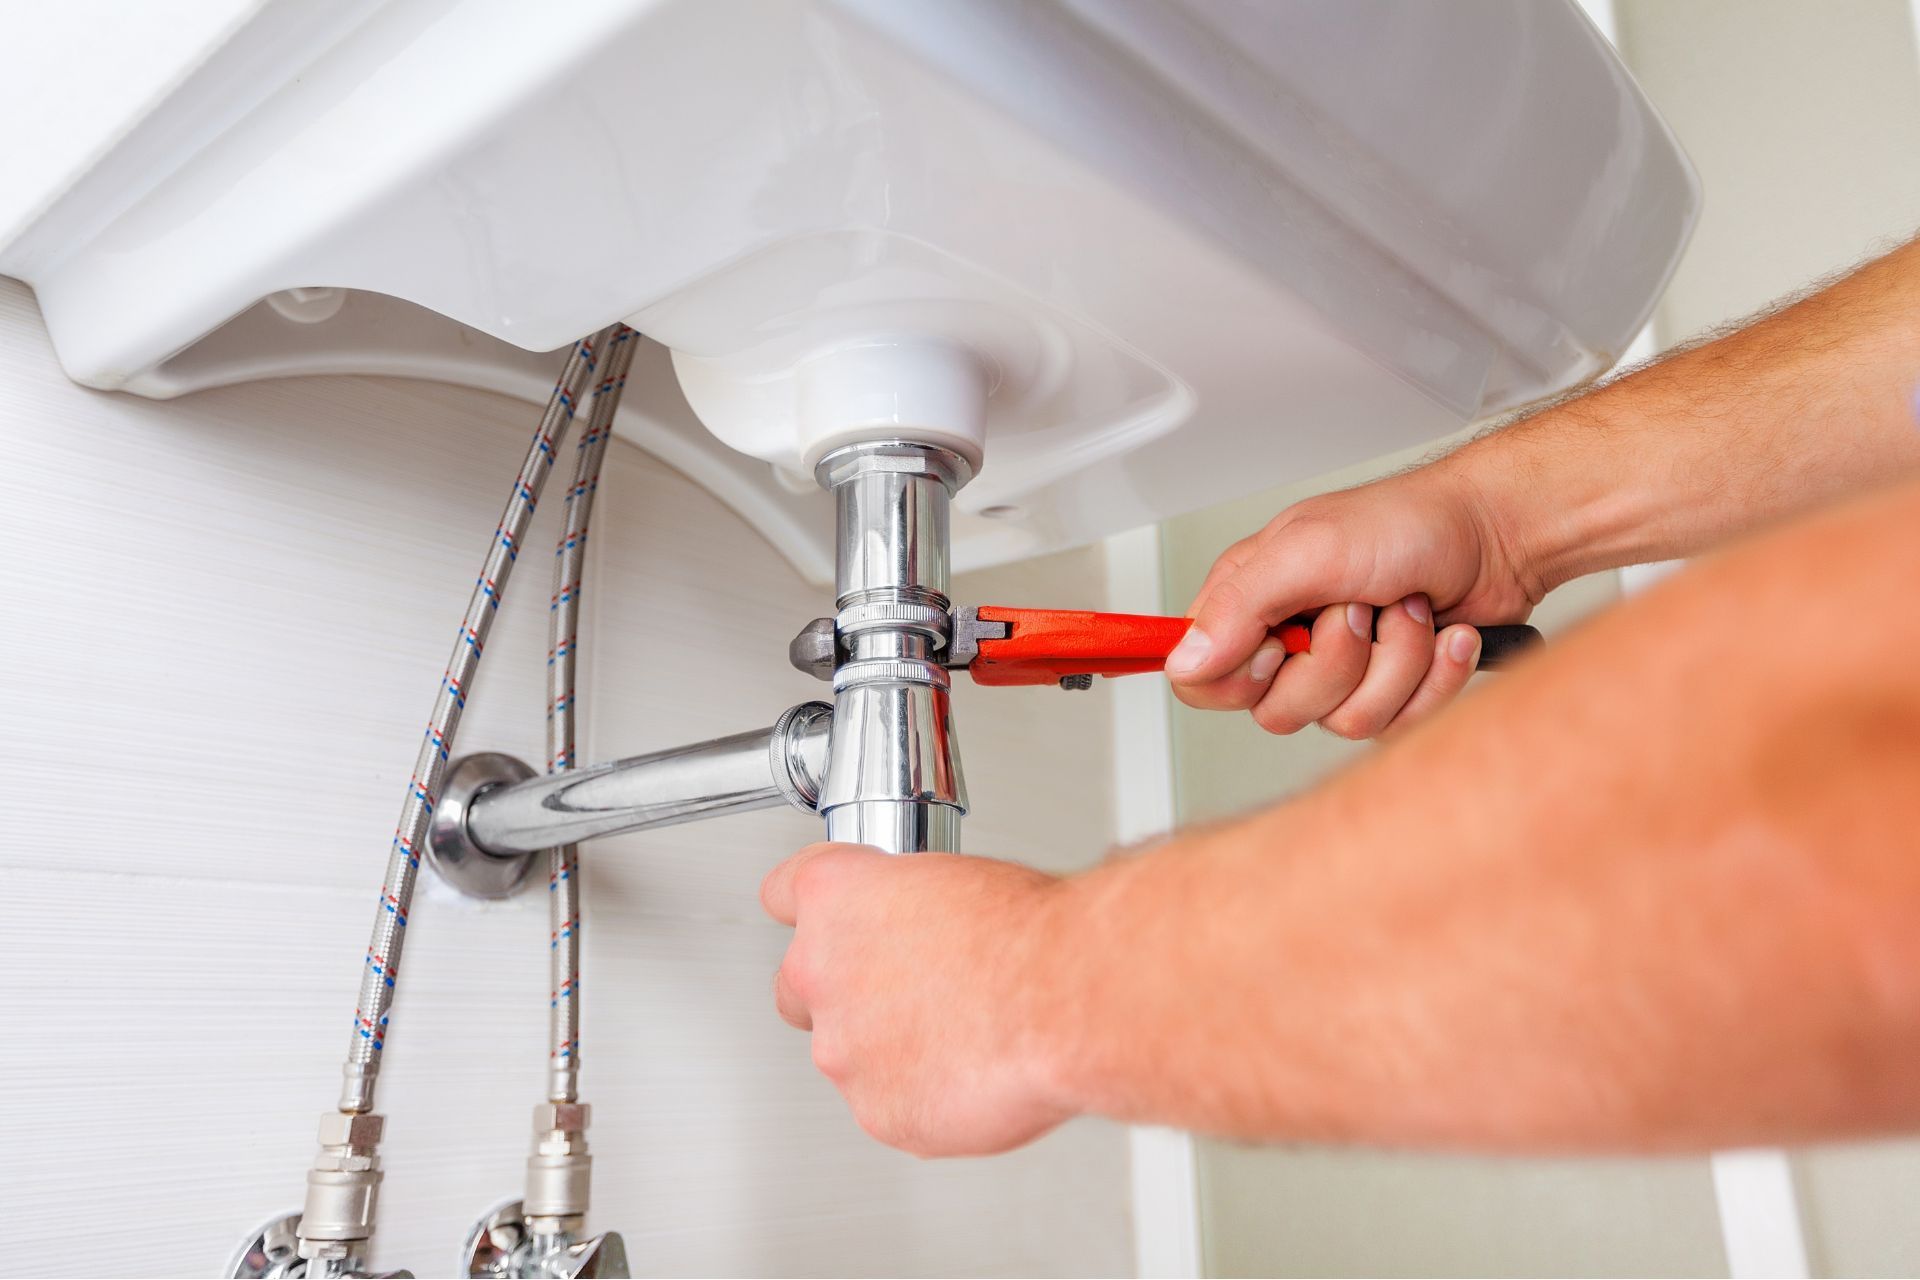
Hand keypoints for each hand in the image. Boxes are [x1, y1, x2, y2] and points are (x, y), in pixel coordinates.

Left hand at [761, 843, 1072, 1156]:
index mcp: (835, 896)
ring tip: (962, 1034)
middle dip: (839, 991)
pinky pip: (888, 1104)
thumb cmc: (1028, 933)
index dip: (817, 910)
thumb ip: (911, 908)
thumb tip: (921, 926)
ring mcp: (843, 1049)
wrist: (1065, 999)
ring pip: (845, 1053)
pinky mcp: (878, 1111)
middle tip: (903, 991)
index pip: (783, 893)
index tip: (833, 919)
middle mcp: (820, 971)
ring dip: (888, 1047)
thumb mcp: (960, 880)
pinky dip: (922, 1095)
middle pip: (797, 986)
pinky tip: (971, 1072)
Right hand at [1167, 464, 1537, 737]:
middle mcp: (1289, 638)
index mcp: (1250, 600)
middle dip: (1338, 664)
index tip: (1280, 644)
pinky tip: (1443, 635)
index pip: (1199, 679)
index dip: (1239, 679)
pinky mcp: (1390, 691)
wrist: (1499, 535)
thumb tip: (1186, 659)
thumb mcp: (1310, 549)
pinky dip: (1433, 677)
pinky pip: (1398, 725)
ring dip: (1396, 664)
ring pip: (1344, 722)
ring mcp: (1341, 670)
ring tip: (1409, 612)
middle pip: (1277, 712)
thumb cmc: (1410, 523)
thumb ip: (1239, 605)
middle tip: (1360, 610)